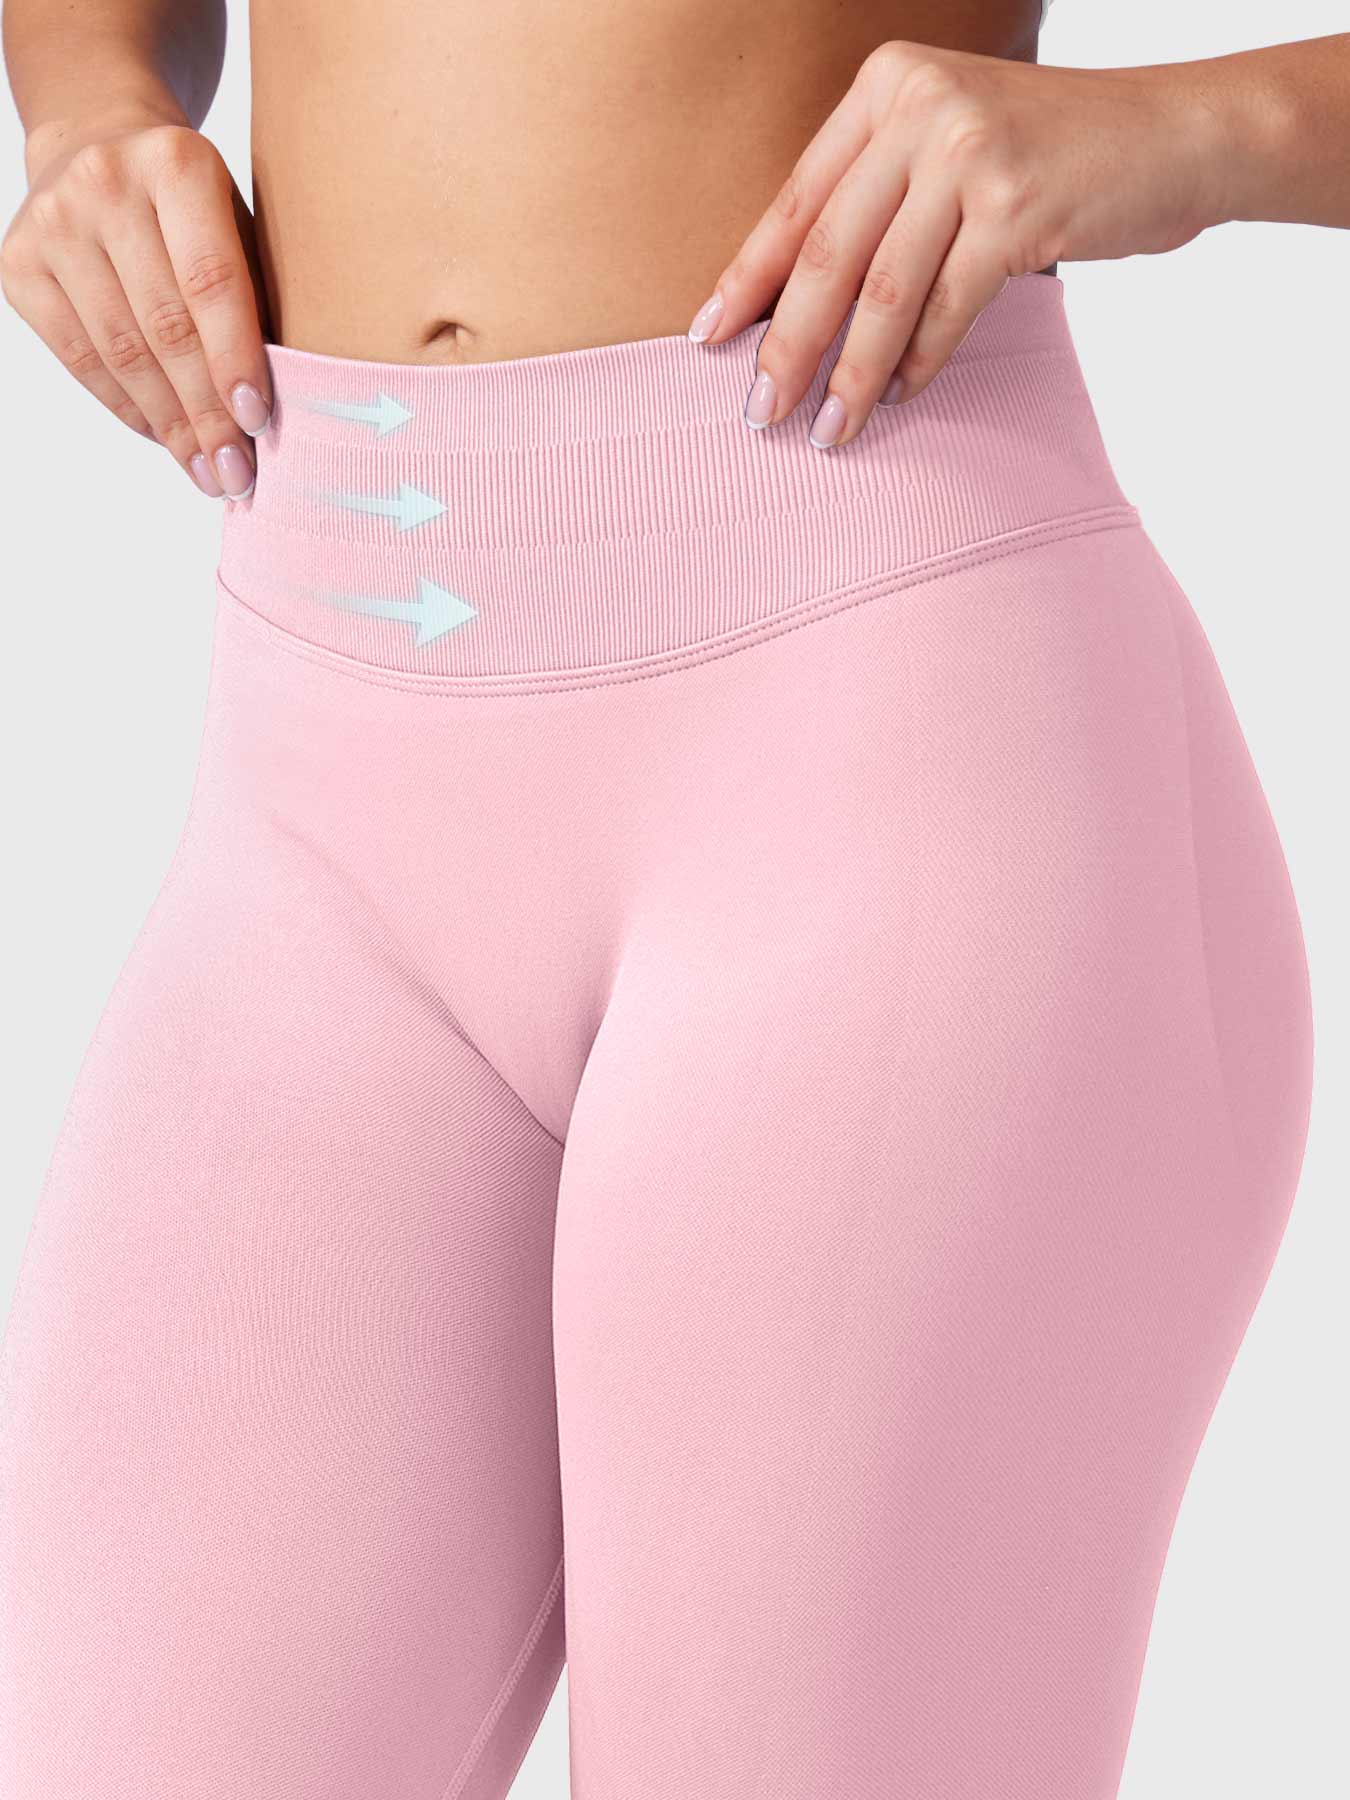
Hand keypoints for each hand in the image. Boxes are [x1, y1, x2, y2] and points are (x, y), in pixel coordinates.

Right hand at [1, 109, 272, 497]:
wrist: (96, 143)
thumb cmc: (192, 205)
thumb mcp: (238, 222)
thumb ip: (258, 295)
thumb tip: (281, 406)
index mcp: (176, 164)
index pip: (210, 281)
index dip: (234, 359)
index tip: (259, 423)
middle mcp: (106, 184)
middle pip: (165, 327)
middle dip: (207, 413)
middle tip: (239, 473)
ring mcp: (53, 223)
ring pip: (121, 352)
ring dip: (171, 427)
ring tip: (209, 472)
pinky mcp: (18, 264)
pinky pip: (80, 359)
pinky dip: (129, 409)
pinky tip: (166, 439)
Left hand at [687, 42, 1222, 447]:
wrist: (1177, 135)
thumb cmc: (1053, 154)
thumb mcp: (954, 142)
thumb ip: (883, 195)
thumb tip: (799, 304)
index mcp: (889, 87)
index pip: (798, 199)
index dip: (748, 278)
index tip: (707, 338)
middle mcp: (922, 108)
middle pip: (828, 252)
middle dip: (786, 345)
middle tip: (759, 412)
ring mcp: (970, 154)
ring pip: (883, 292)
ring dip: (851, 374)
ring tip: (828, 430)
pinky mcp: (1018, 208)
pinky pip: (946, 309)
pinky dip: (919, 362)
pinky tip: (901, 397)